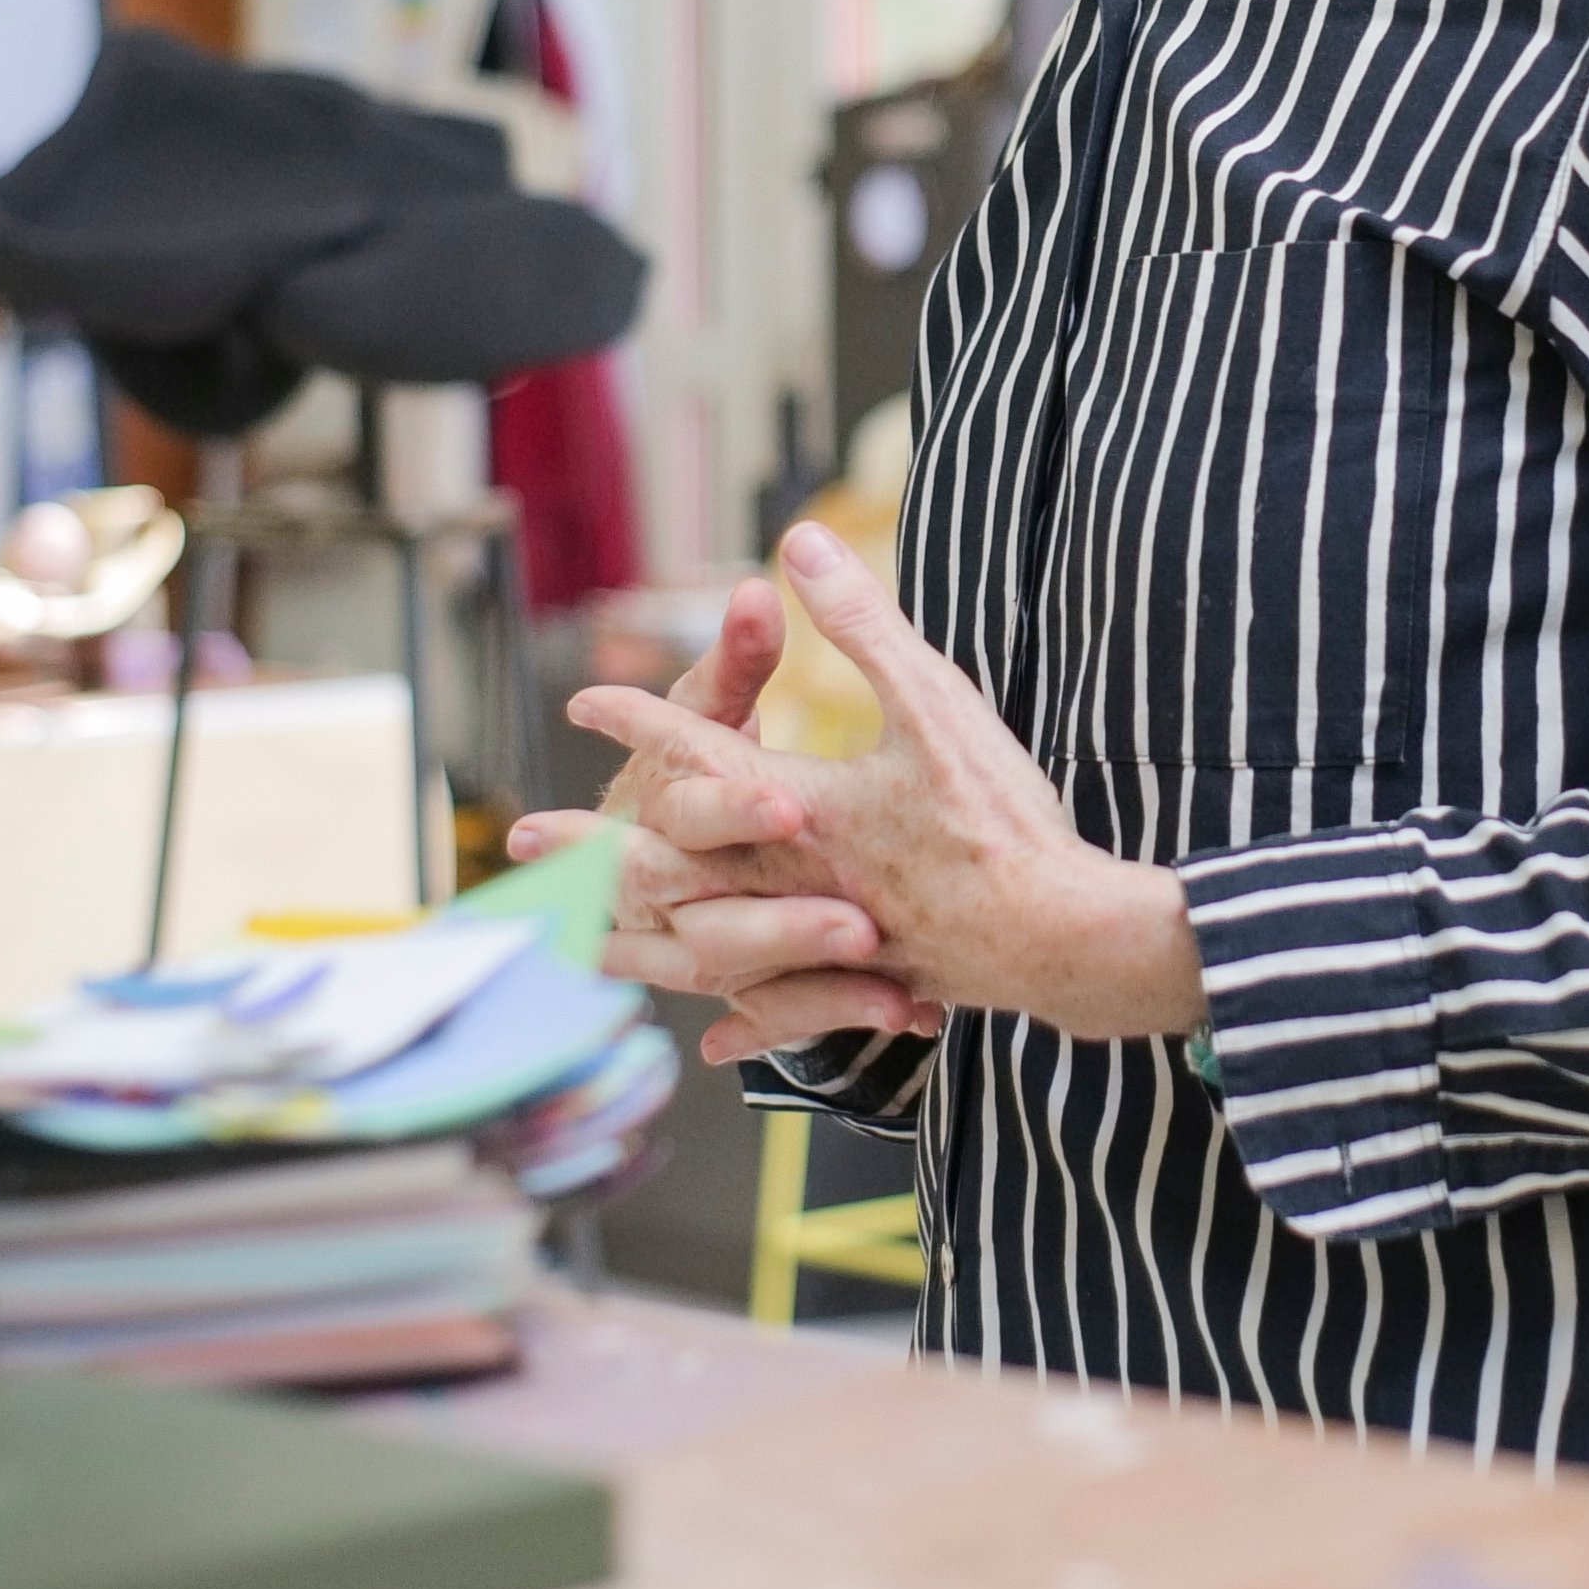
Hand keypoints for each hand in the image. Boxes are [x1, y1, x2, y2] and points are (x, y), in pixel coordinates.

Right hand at [512, 576, 898, 1010]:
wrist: (638, 848)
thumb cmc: (696, 753)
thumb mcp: (721, 697)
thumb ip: (742, 651)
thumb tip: (798, 544)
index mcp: (670, 796)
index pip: (683, 784)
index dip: (729, 794)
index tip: (788, 795)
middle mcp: (675, 876)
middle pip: (700, 896)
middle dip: (772, 904)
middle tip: (847, 899)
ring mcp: (709, 936)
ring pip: (732, 961)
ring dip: (798, 951)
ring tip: (872, 945)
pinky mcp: (751, 983)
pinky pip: (778, 1012)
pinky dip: (835, 1010)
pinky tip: (906, 1010)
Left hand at [567, 523, 1204, 1065]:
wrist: (1062, 935)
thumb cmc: (997, 818)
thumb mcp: (932, 700)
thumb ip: (861, 625)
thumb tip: (797, 547)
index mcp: (799, 810)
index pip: (697, 755)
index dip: (640, 719)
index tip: (585, 700)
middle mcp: (793, 880)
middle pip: (670, 864)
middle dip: (594, 848)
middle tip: (526, 845)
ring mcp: (825, 940)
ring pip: (707, 944)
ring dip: (641, 939)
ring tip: (587, 943)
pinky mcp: (866, 980)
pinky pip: (783, 1009)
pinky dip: (747, 1023)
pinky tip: (719, 1040)